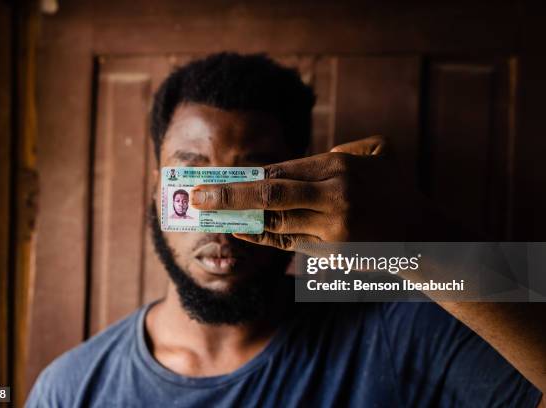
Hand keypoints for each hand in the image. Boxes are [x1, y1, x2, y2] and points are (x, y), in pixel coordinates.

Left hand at [190, 136, 416, 252]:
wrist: (422, 236)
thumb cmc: (394, 190)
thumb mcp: (374, 155)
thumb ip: (337, 151)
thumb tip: (296, 160)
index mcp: (340, 166)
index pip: (280, 169)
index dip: (245, 174)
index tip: (217, 174)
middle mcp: (334, 195)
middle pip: (269, 192)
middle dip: (227, 192)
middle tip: (195, 193)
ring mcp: (333, 227)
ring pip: (273, 221)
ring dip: (236, 216)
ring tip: (208, 211)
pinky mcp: (332, 252)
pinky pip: (287, 242)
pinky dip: (259, 234)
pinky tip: (237, 228)